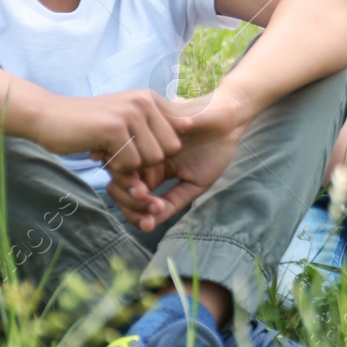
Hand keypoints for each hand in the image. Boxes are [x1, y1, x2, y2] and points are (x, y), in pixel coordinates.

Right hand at [31, 90, 186, 175]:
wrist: (48, 117)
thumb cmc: (89, 124)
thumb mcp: (126, 119)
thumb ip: (154, 125)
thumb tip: (189, 129)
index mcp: (151, 98)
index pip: (177, 135)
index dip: (159, 151)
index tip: (135, 149)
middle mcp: (145, 102)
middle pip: (169, 149)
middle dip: (147, 161)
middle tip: (122, 155)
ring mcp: (131, 113)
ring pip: (151, 158)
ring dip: (130, 165)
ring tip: (111, 152)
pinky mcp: (114, 128)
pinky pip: (131, 163)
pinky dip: (116, 167)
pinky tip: (100, 153)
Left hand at [107, 90, 248, 231]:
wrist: (228, 120)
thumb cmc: (214, 151)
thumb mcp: (195, 183)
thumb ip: (172, 203)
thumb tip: (147, 226)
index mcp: (152, 173)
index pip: (131, 198)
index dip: (134, 212)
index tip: (151, 219)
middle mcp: (141, 158)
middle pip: (119, 186)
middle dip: (129, 202)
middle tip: (148, 204)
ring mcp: (141, 142)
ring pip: (119, 168)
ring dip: (127, 186)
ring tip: (144, 192)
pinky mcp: (146, 125)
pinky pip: (128, 144)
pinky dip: (127, 162)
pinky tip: (143, 171)